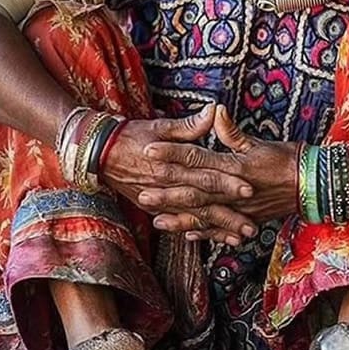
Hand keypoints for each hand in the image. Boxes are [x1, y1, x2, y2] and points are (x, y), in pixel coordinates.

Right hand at [101, 105, 257, 244]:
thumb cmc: (131, 135)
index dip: (228, 183)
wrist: (96, 154)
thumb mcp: (159, 126)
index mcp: (173, 164)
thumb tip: (215, 110)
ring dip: (217, 229)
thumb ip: (189, 125)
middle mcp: (168, 186)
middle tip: (251, 226)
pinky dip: (196, 232)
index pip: (206, 174)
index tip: (249, 189)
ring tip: (238, 239)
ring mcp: (160, 200)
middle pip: (204, 202)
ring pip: (194, 218)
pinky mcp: (154, 208)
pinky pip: (178, 222)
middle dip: (228, 215)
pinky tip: (212, 239)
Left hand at [141, 105, 299, 240]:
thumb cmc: (287, 159)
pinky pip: (222, 230)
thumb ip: (232, 132)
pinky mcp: (247, 221)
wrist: (314, 185)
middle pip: (194, 191)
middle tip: (142, 192)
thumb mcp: (259, 142)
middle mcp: (234, 190)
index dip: (172, 154)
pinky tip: (187, 236)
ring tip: (156, 220)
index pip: (197, 158)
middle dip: (167, 193)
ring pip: (204, 216)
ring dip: (179, 219)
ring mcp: (240, 209)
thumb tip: (214, 110)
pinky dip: (205, 233)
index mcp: (234, 166)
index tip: (150, 150)